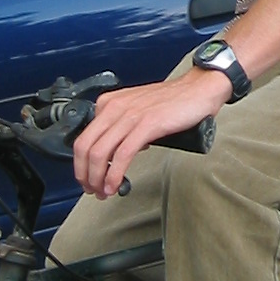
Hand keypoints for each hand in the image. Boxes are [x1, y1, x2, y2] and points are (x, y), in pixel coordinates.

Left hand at [71, 70, 227, 198]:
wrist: (198, 89)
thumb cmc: (172, 101)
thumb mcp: (136, 110)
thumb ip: (122, 128)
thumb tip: (115, 153)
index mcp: (109, 104)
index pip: (83, 138)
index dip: (81, 165)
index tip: (89, 179)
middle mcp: (114, 107)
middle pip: (85, 147)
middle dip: (85, 175)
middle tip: (93, 190)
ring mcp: (129, 116)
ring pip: (100, 153)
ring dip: (98, 179)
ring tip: (104, 192)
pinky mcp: (146, 125)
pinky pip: (122, 155)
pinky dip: (115, 174)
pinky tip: (115, 185)